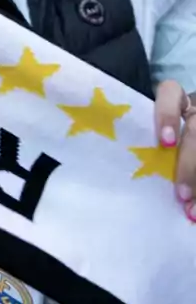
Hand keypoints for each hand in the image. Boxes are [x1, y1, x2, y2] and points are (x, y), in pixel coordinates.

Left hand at [153, 79, 195, 218]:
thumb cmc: (150, 137)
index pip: (171, 92)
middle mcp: (195, 111)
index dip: (168, 114)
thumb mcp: (147, 133)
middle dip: (190, 164)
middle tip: (181, 195)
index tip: (165, 142)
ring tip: (192, 211)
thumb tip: (116, 168)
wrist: (185, 142)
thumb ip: (139, 142)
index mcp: (177, 100)